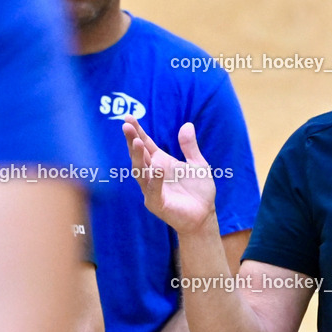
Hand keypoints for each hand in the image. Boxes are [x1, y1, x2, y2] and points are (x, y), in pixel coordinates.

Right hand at [122, 115, 216, 233]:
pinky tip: (156, 167)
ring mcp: (152, 189)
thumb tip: (187, 124)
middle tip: (126, 125)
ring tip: (137, 141)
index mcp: (161, 162)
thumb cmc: (199, 190)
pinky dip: (154, 179)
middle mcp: (152, 174)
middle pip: (139, 155)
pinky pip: (153, 190)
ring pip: (140, 172)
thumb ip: (190, 147)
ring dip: (138, 157)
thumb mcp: (198, 164)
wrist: (205, 214)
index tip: (129, 117)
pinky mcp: (157, 203)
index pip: (146, 145)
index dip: (138, 132)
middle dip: (132, 140)